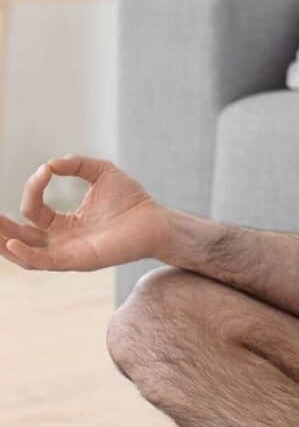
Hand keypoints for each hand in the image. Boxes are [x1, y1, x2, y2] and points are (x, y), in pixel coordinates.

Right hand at [0, 154, 171, 271]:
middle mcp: (62, 240)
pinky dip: (25, 254)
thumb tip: (49, 164)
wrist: (155, 219)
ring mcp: (68, 252)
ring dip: (4, 242)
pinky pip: (44, 262)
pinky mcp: (77, 261)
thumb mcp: (101, 172)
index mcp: (64, 223)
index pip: (34, 210)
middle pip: (20, 237)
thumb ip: (76, 164)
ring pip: (25, 253)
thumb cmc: (131, 200)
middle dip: (0, 227)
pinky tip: (13, 241)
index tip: (45, 170)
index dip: (34, 188)